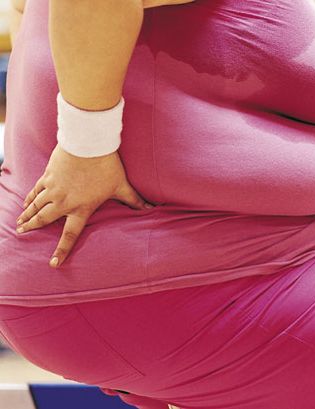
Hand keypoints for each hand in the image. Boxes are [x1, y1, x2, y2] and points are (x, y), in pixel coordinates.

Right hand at [16, 144, 152, 267]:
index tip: (54, 264)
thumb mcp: (122, 185)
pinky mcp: (48, 176)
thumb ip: (134, 200)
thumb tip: (151, 208)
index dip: (61, 251)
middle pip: (44, 220)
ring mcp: (53, 189)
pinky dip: (29, 198)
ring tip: (19, 223)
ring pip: (36, 206)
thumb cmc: (107, 166)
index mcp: (81, 208)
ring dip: (27, 215)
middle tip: (22, 234)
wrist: (89, 144)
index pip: (70, 235)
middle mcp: (64, 202)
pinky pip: (35, 190)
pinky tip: (25, 203)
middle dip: (32, 228)